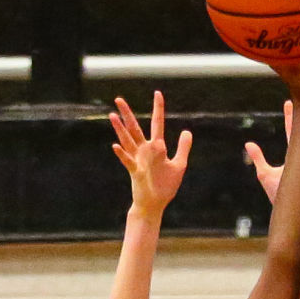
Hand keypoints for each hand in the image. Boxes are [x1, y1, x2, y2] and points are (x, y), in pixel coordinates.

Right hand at [110, 91, 192, 218]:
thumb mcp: (179, 165)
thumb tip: (187, 131)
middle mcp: (145, 152)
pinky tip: (115, 145)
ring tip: (112, 115)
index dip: (158, 109)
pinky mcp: (136, 173)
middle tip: (118, 99)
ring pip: (128, 141)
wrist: (154, 205)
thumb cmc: (165, 186)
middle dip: (127, 114)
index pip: (157, 124)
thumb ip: (183, 148)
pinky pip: (127, 162)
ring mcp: (138, 161)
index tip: (157, 93)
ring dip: (120, 129)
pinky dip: (122, 154)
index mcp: (156, 148)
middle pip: (135, 128)